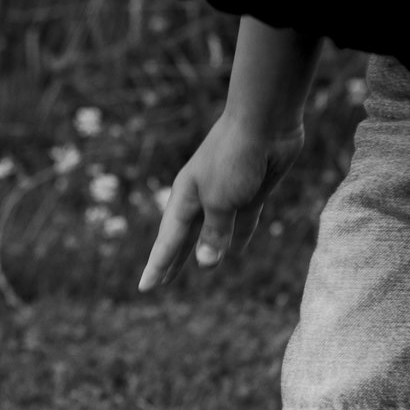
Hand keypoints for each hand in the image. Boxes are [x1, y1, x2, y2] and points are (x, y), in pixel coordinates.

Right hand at [138, 115, 302, 291]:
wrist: (264, 122)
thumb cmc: (233, 158)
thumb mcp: (220, 201)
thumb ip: (214, 233)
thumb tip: (205, 264)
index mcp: (185, 197)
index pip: (167, 241)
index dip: (157, 265)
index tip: (145, 288)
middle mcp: (202, 197)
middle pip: (185, 237)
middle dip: (173, 260)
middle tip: (161, 283)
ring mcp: (228, 194)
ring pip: (214, 231)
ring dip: (206, 250)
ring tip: (199, 269)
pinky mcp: (253, 191)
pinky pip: (243, 221)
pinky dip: (240, 236)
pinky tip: (239, 251)